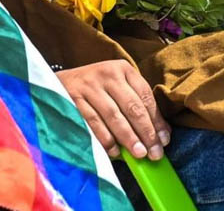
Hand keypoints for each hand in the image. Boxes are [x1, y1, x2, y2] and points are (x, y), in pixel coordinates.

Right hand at [56, 60, 170, 160]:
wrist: (59, 81)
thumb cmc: (96, 89)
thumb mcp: (117, 87)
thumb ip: (137, 105)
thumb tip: (161, 134)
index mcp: (123, 69)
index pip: (145, 96)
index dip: (156, 121)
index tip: (164, 141)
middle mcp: (107, 74)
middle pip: (132, 107)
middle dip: (146, 132)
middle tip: (154, 153)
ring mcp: (89, 86)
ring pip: (114, 116)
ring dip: (128, 137)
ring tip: (139, 154)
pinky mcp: (73, 98)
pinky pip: (93, 122)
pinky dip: (105, 138)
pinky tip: (115, 151)